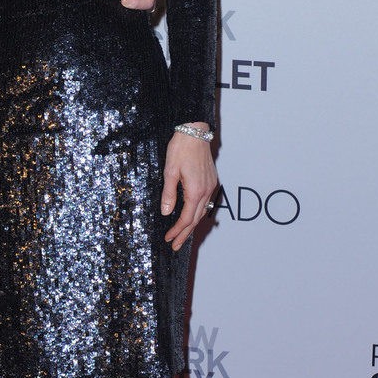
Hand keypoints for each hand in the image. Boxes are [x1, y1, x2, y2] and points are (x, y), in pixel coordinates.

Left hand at [161, 129, 217, 251]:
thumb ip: (168, 194)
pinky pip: (205, 202)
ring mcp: (210, 186)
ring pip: (202, 212)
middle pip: (195, 219)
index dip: (177, 231)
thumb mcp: (169, 172)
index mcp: (195, 191)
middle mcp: (206, 191)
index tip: (169, 239)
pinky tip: (191, 215)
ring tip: (182, 235)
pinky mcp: (211, 181)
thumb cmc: (181, 148)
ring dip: (191, 224)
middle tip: (175, 246)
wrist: (195, 132)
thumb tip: (166, 212)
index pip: (186, 218)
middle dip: (185, 234)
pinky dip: (197, 213)